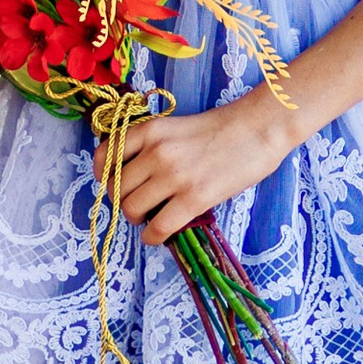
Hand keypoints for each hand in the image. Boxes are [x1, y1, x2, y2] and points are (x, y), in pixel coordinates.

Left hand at [98, 90, 297, 246]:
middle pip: (116, 187)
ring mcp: (174, 176)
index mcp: (151, 130)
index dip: (104, 176)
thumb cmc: (221, 128)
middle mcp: (156, 152)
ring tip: (151, 217)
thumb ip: (151, 146)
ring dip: (137, 219)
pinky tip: (159, 235)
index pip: (106, 156)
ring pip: (131, 209)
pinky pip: (158, 228)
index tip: (113, 184)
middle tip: (139, 204)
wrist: (258, 129)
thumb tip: (132, 178)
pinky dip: (153, 237)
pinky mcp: (194, 198)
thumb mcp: (176, 126)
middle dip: (122, 200)